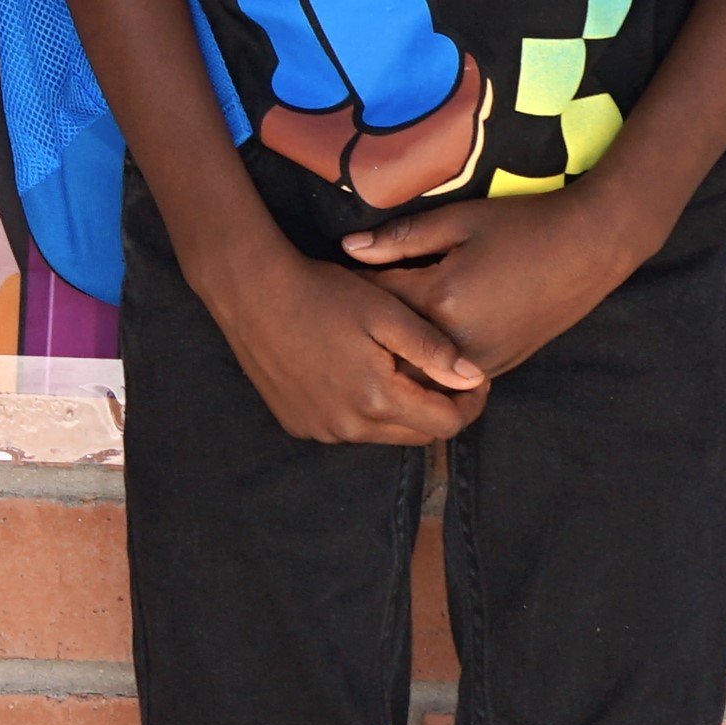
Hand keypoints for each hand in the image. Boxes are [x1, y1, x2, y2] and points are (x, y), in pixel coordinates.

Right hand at [203, 236, 486, 444]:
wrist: (251, 291)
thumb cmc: (321, 293)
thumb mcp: (385, 311)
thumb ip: (432, 348)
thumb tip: (474, 378)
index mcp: (377, 399)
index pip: (447, 423)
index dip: (470, 403)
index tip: (474, 377)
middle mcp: (349, 426)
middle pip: (416, 433)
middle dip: (437, 408)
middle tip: (441, 372)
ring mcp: (320, 429)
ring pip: (381, 433)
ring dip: (398, 409)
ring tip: (394, 369)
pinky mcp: (298, 424)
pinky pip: (346, 428)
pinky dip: (361, 410)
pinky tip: (353, 374)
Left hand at [341, 184, 644, 381]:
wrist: (590, 248)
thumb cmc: (523, 225)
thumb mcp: (458, 221)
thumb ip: (401, 238)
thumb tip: (348, 248)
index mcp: (440, 299)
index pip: (373, 300)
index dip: (349, 285)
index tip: (329, 275)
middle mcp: (456, 341)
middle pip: (388, 344)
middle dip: (365, 328)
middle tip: (341, 309)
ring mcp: (480, 361)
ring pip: (416, 368)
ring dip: (392, 350)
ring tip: (370, 329)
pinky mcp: (498, 367)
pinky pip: (446, 375)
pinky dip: (425, 360)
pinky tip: (410, 341)